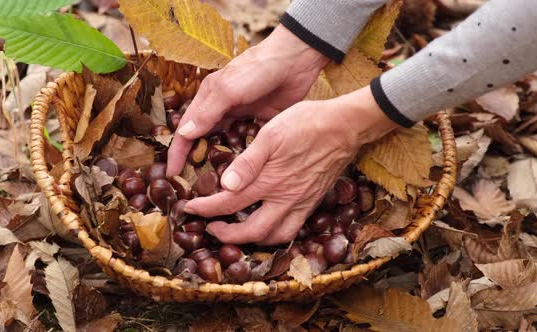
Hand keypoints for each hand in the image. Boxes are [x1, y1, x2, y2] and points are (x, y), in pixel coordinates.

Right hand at [166, 25, 329, 175]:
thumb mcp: (228, 89)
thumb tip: (185, 134)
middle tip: (193, 188)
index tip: (172, 174)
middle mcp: (221, 111)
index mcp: (208, 100)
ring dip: (220, 164)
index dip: (177, 153)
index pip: (186, 131)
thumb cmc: (257, 69)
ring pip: (224, 147)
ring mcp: (241, 119)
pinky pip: (247, 146)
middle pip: (203, 142)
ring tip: (218, 188)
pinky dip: (243, 159)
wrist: (295, 61)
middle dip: (196, 163)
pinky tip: (244, 175)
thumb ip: (208, 111)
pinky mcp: (259, 124)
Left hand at [184, 86, 398, 244]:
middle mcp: (286, 199)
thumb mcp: (271, 133)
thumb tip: (226, 185)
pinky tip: (267, 223)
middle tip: (211, 227)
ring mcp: (302, 203)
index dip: (206, 209)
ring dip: (253, 240)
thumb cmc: (306, 123)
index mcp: (270, 181)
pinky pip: (292, 229)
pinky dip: (275, 233)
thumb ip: (248, 162)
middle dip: (228, 235)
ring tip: (237, 231)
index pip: (230, 203)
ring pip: (275, 236)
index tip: (190, 207)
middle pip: (253, 231)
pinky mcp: (313, 201)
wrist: (345, 126)